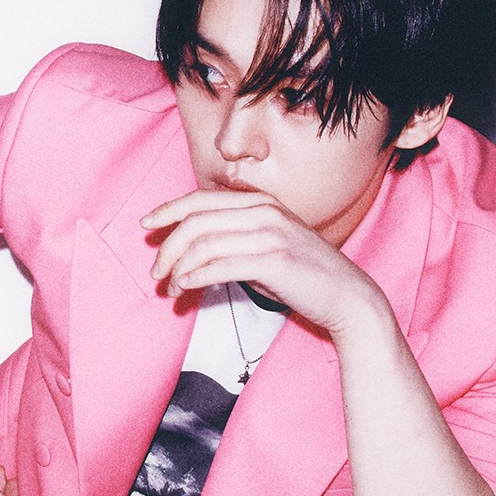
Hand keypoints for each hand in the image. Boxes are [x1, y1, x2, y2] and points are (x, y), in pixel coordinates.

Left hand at [140, 186, 387, 337]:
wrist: (349, 297)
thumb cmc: (304, 275)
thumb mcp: (269, 244)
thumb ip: (237, 237)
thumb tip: (191, 248)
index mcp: (261, 203)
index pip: (202, 198)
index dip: (169, 210)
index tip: (146, 225)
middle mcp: (265, 212)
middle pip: (197, 221)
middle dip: (167, 247)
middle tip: (154, 273)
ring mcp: (271, 234)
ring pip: (205, 244)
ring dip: (178, 268)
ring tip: (169, 289)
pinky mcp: (275, 261)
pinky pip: (220, 265)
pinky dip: (195, 278)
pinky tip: (186, 288)